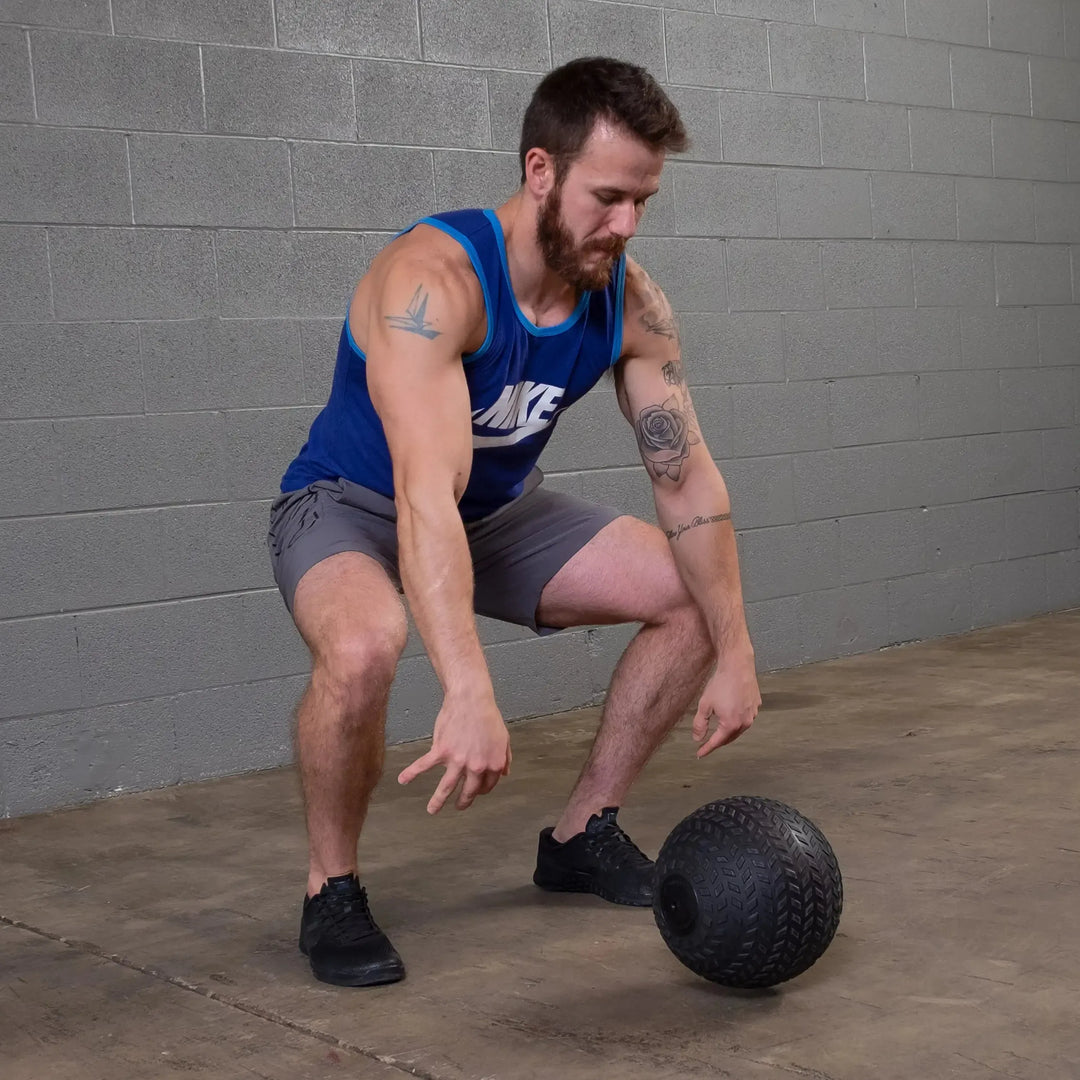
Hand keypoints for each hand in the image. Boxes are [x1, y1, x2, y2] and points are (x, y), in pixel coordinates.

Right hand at [397, 691, 510, 812]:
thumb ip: (505, 757)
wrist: (471, 700)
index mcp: (492, 764)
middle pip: (469, 791)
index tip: (476, 791)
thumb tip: (505, 773)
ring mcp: (457, 761)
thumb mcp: (504, 738)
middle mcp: (475, 767)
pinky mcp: (441, 751)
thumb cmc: (488, 716)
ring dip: (438, 801)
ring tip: (432, 810)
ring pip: (446, 787)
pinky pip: (424, 765)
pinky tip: (403, 780)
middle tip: (459, 807)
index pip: (487, 785)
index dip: (482, 790)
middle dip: (463, 802)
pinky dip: (411, 773)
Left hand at [692, 650, 760, 758]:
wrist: (737, 665)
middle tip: (707, 743)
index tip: (699, 754)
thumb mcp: (704, 705)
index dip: (707, 748)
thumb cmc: (720, 684)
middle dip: (718, 741)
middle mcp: (745, 722)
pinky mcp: (756, 705)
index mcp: (731, 724)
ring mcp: (753, 714)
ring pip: (739, 729)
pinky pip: (746, 718)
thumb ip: (700, 724)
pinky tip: (731, 716)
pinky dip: (737, 721)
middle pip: (730, 738)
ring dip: (728, 732)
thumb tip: (698, 738)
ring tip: (719, 731)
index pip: (717, 742)